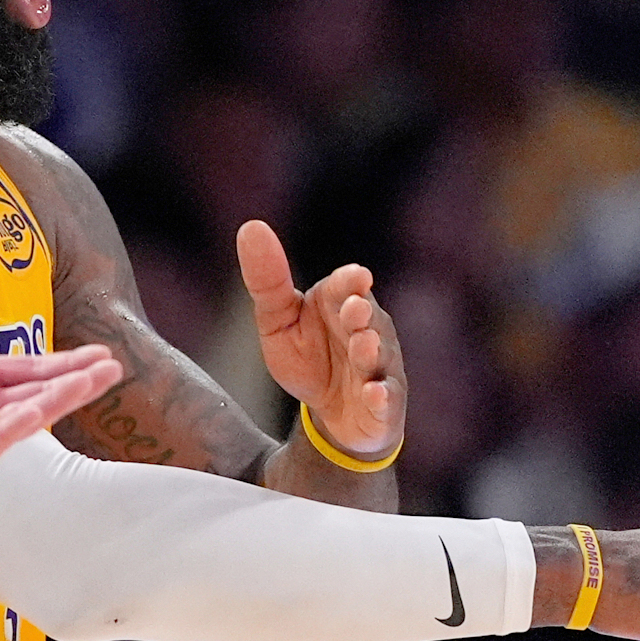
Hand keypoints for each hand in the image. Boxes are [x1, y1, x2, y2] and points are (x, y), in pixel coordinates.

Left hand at [0, 268, 122, 504]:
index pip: (26, 368)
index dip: (63, 361)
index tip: (103, 350)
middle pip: (34, 391)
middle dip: (74, 381)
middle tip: (114, 365)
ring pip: (17, 418)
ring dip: (54, 401)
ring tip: (91, 383)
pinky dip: (7, 429)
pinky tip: (33, 414)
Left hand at [237, 219, 403, 458]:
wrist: (330, 413)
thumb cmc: (307, 358)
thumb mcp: (277, 321)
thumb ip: (267, 280)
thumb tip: (251, 227)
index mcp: (340, 303)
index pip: (347, 285)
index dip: (350, 282)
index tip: (356, 277)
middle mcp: (368, 329)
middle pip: (368, 318)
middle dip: (362, 314)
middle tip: (354, 309)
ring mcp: (380, 366)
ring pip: (380, 356)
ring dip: (372, 351)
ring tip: (364, 345)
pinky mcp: (385, 403)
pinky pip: (388, 398)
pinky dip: (383, 397)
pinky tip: (375, 395)